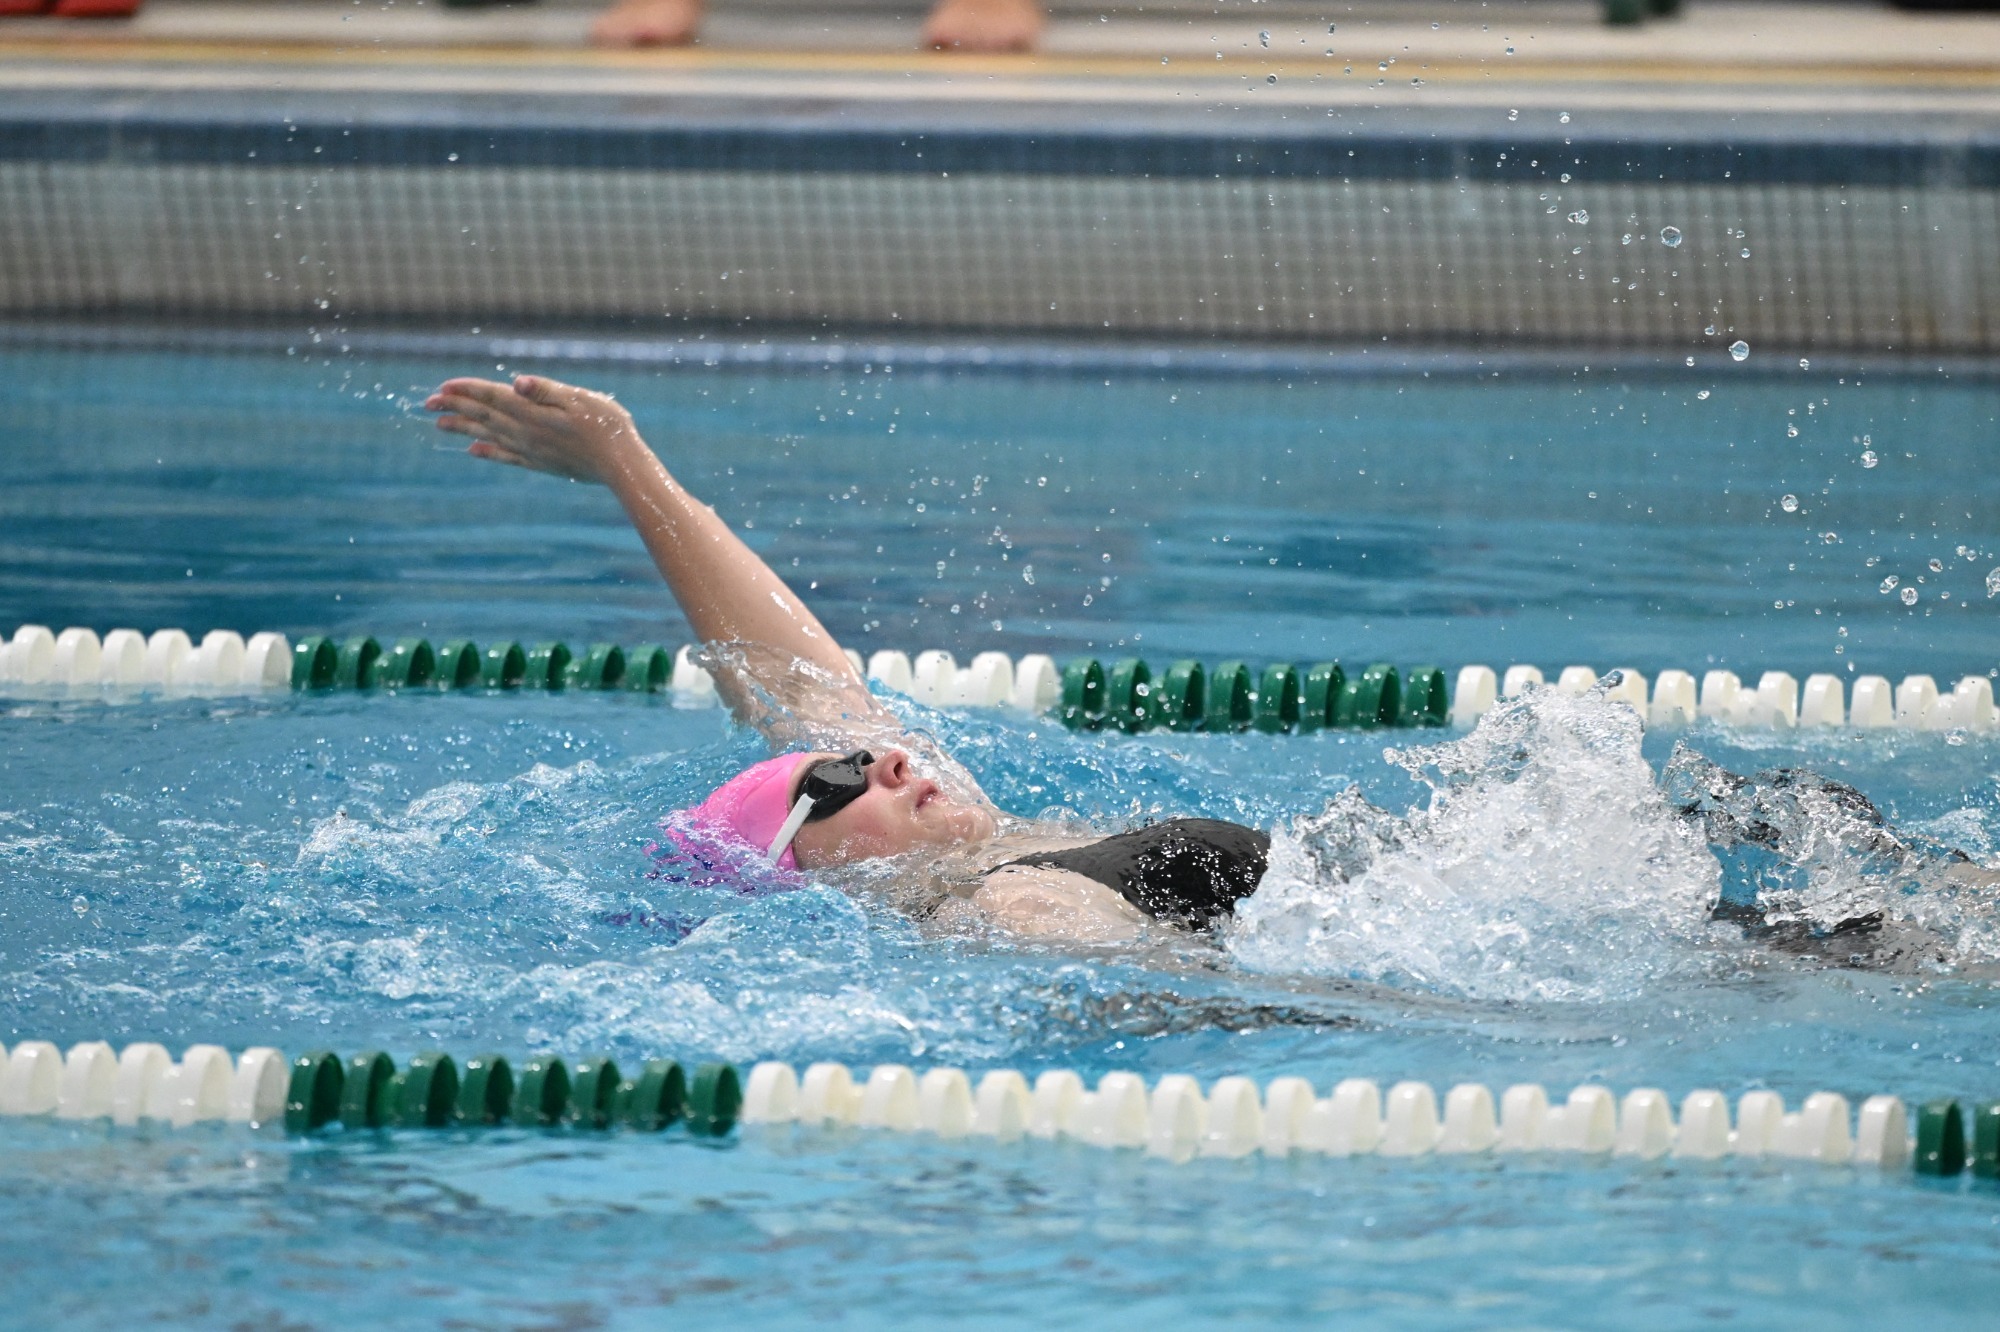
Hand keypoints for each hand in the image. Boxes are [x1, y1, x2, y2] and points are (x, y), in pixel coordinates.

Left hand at [426, 375, 643, 484]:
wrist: (622, 465)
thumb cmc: (607, 426)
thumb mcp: (580, 399)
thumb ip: (546, 390)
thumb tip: (516, 382)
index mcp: (534, 413)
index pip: (493, 397)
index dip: (467, 391)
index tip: (442, 387)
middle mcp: (527, 433)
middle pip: (484, 417)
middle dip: (455, 408)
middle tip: (427, 404)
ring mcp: (532, 450)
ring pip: (489, 436)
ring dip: (463, 429)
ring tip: (440, 425)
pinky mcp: (541, 463)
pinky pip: (506, 457)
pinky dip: (488, 452)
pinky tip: (474, 451)